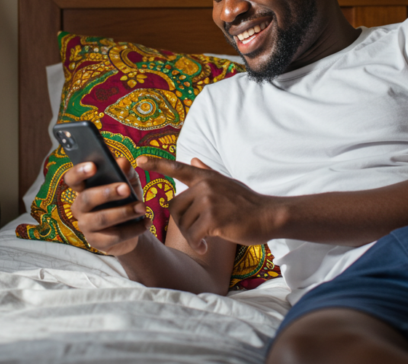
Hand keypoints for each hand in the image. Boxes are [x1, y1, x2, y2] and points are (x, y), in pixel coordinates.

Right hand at [65, 157, 149, 255]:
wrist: (131, 228)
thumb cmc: (125, 200)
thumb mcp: (128, 183)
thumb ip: (125, 172)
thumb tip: (122, 162)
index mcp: (84, 188)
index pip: (72, 179)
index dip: (79, 172)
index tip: (93, 166)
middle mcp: (80, 207)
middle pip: (86, 198)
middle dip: (107, 192)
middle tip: (126, 188)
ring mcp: (86, 226)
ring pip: (101, 218)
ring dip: (124, 212)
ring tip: (142, 207)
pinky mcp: (97, 242)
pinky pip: (115, 235)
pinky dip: (134, 228)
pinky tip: (146, 222)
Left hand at [136, 156, 281, 254]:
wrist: (269, 216)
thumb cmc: (248, 203)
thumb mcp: (227, 183)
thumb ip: (208, 172)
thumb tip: (194, 160)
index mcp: (206, 178)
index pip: (177, 167)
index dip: (157, 164)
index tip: (139, 161)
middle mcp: (205, 186)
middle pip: (174, 207)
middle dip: (182, 225)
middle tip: (196, 235)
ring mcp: (209, 201)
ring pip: (183, 223)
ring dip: (191, 237)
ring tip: (204, 241)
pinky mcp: (214, 218)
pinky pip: (193, 235)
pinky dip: (197, 244)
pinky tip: (205, 248)